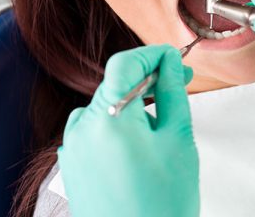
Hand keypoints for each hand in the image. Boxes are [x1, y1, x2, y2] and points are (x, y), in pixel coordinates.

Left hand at [58, 45, 198, 216]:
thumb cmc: (162, 205)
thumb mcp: (178, 141)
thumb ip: (172, 93)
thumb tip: (169, 63)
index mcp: (109, 118)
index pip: (125, 63)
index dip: (152, 54)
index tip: (175, 58)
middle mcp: (83, 129)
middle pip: (114, 84)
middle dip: (148, 79)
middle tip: (180, 83)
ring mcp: (73, 148)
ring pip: (105, 107)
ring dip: (133, 104)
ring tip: (163, 125)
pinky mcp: (73, 165)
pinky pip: (95, 130)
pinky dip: (118, 126)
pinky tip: (141, 145)